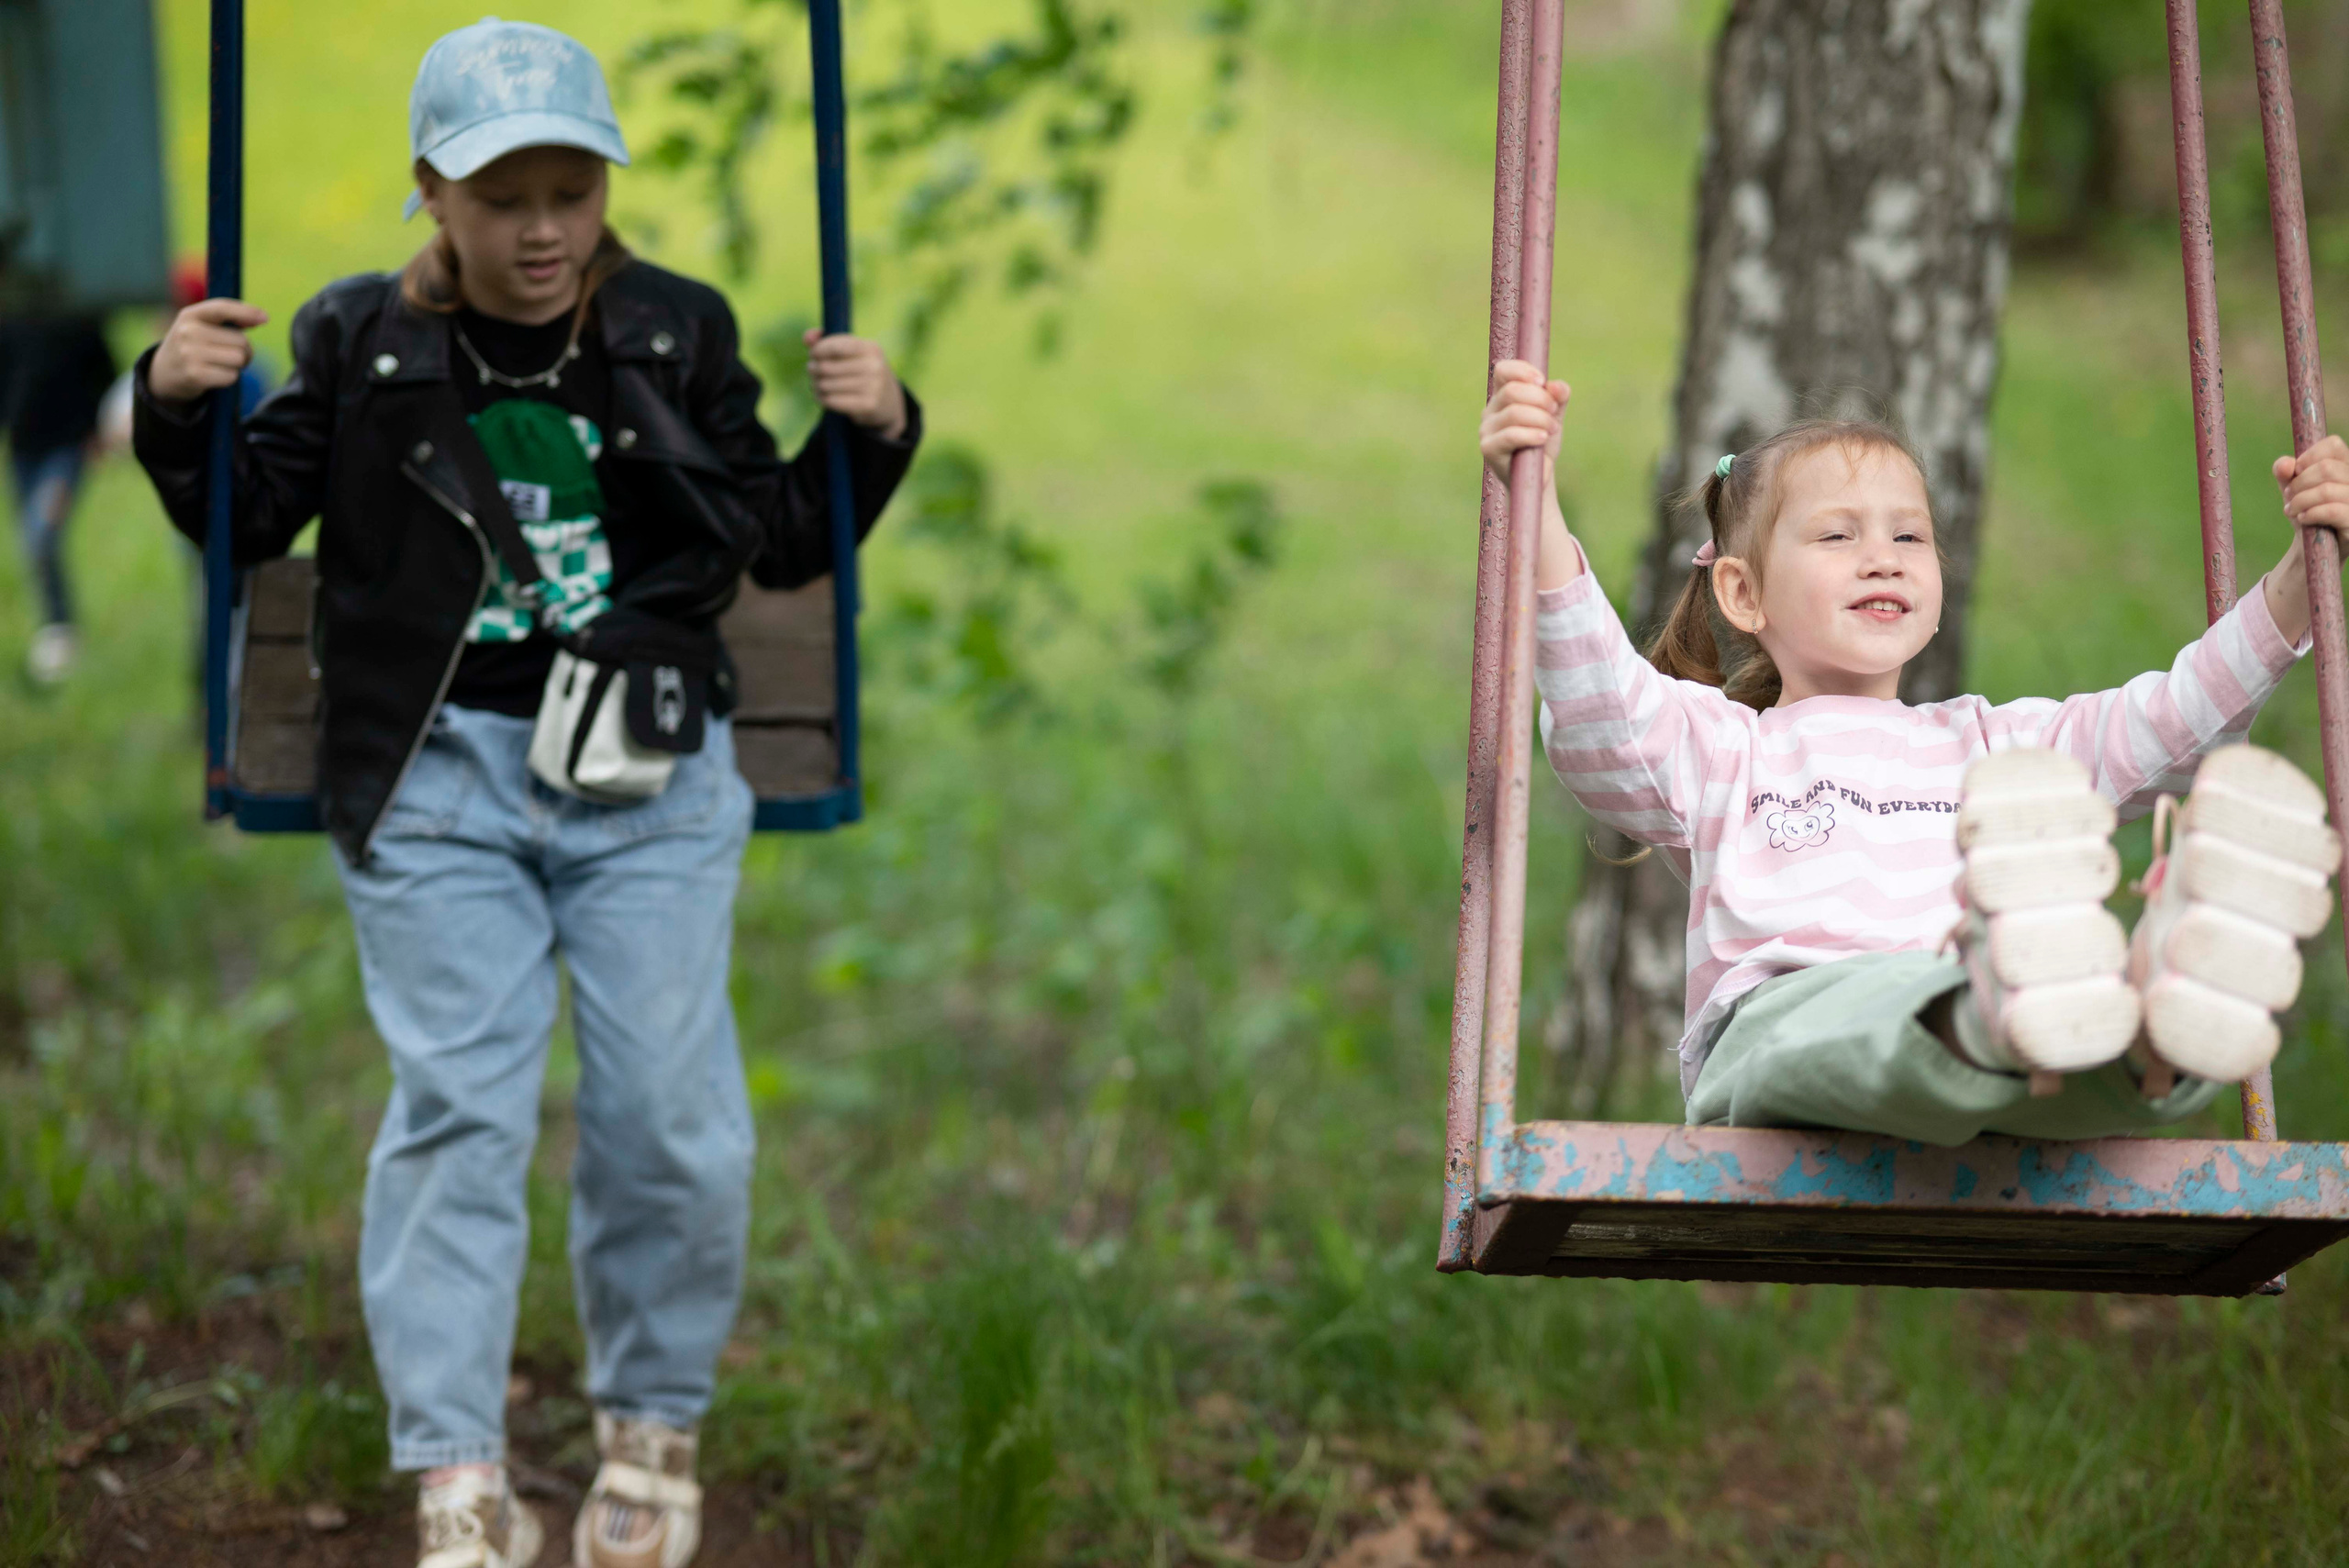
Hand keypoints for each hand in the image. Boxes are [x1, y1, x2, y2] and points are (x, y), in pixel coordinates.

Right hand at [149, 299, 267, 406]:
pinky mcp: (195, 375)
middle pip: (241, 341)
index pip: (221, 307)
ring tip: (222, 364)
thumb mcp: (202, 326)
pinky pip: (232, 376)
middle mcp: (188, 332)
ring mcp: (190, 353)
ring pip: (239, 359)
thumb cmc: (193, 346)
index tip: (265, 318)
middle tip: (229, 354)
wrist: (164, 373)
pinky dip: (229, 378)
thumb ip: (230, 320)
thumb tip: (261, 317)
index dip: (246, 311)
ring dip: (238, 365)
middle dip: (244, 350)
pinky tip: (214, 375)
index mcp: (190, 315)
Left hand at [805, 330, 906, 439]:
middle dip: (813, 368)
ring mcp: (873, 387)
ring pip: (826, 385)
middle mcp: (874, 366)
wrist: (888, 401)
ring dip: (815, 385)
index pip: (835, 347)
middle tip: (812, 371)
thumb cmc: (863, 371)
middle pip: (826, 367)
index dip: (818, 350)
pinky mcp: (867, 405)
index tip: (813, 354)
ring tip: (816, 384)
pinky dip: (821, 398)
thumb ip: (827, 340)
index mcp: (871, 348)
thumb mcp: (852, 352)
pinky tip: (822, 396)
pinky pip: (831, 401)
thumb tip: (807, 338)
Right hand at [1480, 358, 1569, 484]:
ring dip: (1540, 418)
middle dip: (1540, 399)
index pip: (1503, 370)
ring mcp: (1486, 429)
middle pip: (1512, 391)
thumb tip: (1557, 386)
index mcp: (1503, 396)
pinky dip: (1531, 434)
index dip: (1522, 370)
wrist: (1538, 476)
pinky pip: (1511, 435)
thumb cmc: (1542, 442)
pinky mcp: (1488, 448)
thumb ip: (1558, 398)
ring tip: (1552, 429)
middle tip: (1553, 413)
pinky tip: (1543, 438)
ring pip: (1514, 412)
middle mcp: (1490, 410)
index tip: (1542, 381)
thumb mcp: (1554, 416)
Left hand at [2277, 434, 2348, 539]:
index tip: (2296, 471)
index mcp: (2346, 466)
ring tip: (2291, 509)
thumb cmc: (2307, 511)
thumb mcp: (2293, 489)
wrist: (2315, 546)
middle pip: (2326, 468)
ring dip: (2300, 500)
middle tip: (2289, 496)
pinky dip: (2310, 513)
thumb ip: (2285, 472)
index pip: (2334, 445)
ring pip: (2326, 490)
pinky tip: (2302, 518)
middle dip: (2299, 483)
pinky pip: (2332, 511)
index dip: (2310, 455)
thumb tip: (2285, 464)